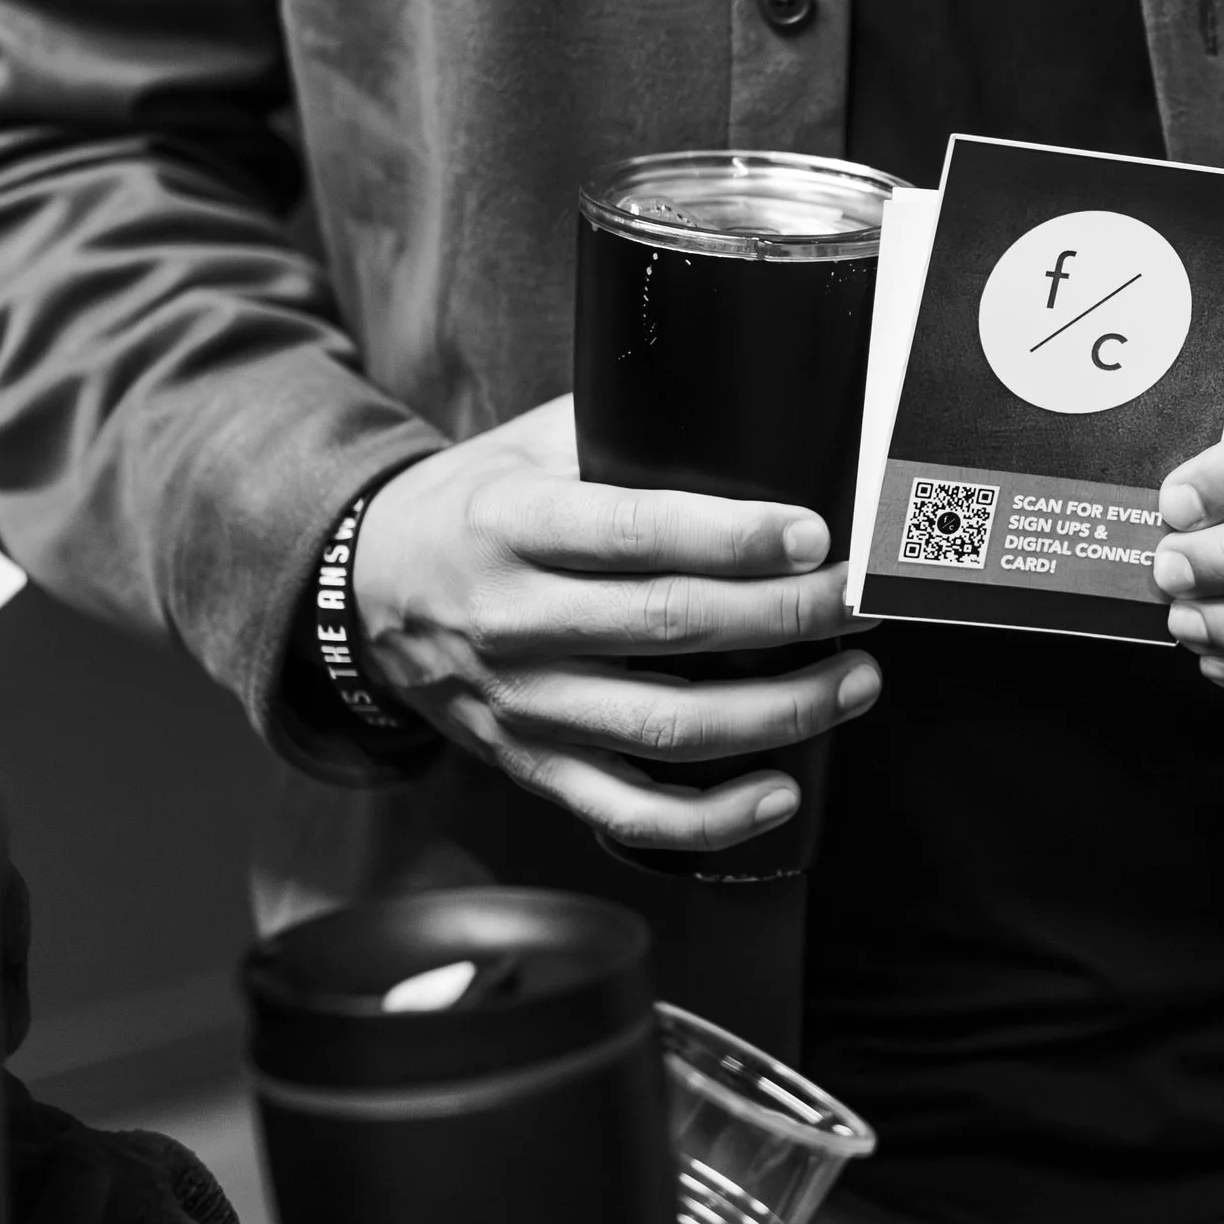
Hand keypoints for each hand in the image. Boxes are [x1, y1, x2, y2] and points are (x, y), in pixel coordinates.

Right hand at [354, 397, 878, 849]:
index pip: (633, 532)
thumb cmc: (470, 506)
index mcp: (511, 524)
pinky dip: (711, 817)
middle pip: (670, 628)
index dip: (731, 536)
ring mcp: (522, 704)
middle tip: (864, 598)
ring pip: (665, 726)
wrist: (360, 592)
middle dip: (788, 617)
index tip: (814, 533)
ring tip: (856, 680)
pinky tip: (781, 790)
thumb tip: (749, 407)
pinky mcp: (530, 765)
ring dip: (777, 712)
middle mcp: (513, 619)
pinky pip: (627, 811)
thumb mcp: (522, 445)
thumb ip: (618, 430)